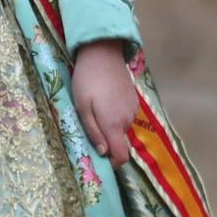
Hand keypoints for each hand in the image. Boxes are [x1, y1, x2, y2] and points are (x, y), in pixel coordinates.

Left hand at [70, 38, 139, 169]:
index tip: (101, 160)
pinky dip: (116, 114)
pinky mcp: (134, 100)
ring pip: (122, 128)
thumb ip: (93, 131)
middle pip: (119, 142)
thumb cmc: (87, 80)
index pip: (122, 156)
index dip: (113, 163)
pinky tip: (105, 99)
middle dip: (107, 140)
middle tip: (90, 124)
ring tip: (95, 108)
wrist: (103, 53)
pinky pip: (125, 116)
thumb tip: (103, 153)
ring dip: (110, 125)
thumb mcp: (82, 107)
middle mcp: (127, 119)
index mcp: (113, 124)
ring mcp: (133, 109)